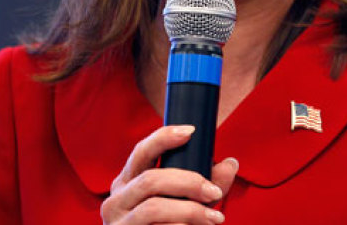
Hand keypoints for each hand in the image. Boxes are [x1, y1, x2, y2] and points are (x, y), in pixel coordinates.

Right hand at [100, 125, 238, 223]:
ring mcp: (118, 223)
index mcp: (129, 182)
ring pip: (153, 207)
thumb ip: (210, 183)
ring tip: (214, 219)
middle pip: (151, 180)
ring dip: (190, 211)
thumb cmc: (171, 224)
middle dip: (189, 182)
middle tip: (215, 193)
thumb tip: (231, 163)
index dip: (163, 137)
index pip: (141, 151)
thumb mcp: (189, 201)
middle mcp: (116, 200)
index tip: (191, 131)